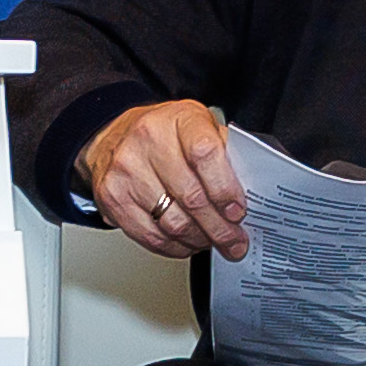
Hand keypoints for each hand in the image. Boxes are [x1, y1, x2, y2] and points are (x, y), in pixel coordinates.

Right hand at [84, 99, 247, 259]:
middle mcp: (148, 141)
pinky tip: (187, 243)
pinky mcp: (113, 197)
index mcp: (179, 119)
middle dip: (219, 228)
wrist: (117, 137)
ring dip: (199, 239)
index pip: (205, 154)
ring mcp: (126, 170)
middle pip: (191, 197)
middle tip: (235, 241)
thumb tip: (252, 191)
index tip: (237, 211)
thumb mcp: (200, 127)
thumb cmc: (166, 134)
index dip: (225, 188)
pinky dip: (175, 247)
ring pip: (173, 223)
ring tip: (212, 241)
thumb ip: (226, 153)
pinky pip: (150, 236)